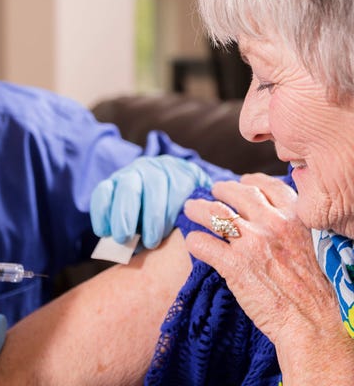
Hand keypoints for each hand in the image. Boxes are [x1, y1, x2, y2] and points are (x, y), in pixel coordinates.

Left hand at [91, 155, 211, 247]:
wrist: (188, 191)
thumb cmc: (155, 216)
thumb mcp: (137, 223)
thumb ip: (129, 234)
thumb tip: (124, 249)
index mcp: (119, 183)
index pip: (103, 192)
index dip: (102, 212)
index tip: (104, 233)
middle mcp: (138, 172)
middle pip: (127, 188)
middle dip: (123, 215)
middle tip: (123, 239)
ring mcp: (162, 170)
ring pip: (154, 190)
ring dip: (151, 220)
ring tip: (151, 242)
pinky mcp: (185, 174)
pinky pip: (177, 193)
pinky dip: (172, 215)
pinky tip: (170, 230)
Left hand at [184, 173, 352, 382]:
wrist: (312, 324)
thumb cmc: (314, 291)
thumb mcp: (310, 246)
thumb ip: (289, 228)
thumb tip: (268, 217)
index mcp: (294, 218)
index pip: (268, 186)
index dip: (252, 181)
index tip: (243, 182)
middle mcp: (272, 224)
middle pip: (237, 193)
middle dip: (221, 189)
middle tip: (213, 191)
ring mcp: (251, 243)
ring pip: (214, 213)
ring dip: (198, 208)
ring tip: (191, 208)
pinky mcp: (234, 265)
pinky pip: (203, 244)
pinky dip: (195, 241)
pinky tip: (194, 243)